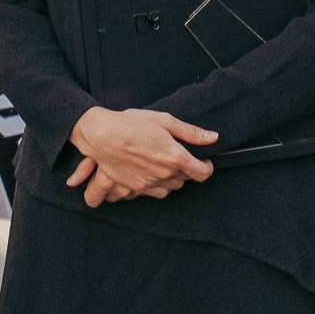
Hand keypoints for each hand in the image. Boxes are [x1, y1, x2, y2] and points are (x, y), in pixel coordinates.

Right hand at [67, 106, 217, 209]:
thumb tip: (213, 137)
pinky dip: (155, 186)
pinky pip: (153, 193)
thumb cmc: (131, 123)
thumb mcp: (164, 120)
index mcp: (176, 157)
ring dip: (172, 179)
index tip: (204, 161)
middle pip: (186, 180)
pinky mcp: (134, 189)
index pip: (203, 173)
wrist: (100, 135)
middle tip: (180, 156)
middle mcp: (164, 174)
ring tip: (164, 165)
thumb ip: (191, 132)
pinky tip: (150, 173)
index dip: (207, 167)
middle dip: (187, 170)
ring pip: (170, 189)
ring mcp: (148, 184)